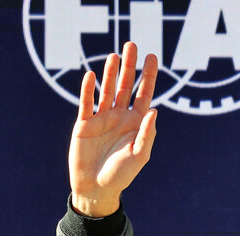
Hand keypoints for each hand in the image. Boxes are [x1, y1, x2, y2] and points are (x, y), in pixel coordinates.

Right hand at [70, 42, 158, 217]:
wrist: (96, 187)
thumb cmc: (121, 174)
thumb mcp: (139, 155)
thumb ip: (146, 133)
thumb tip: (155, 110)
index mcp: (136, 123)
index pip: (144, 94)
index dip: (148, 76)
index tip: (152, 57)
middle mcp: (120, 116)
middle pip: (126, 86)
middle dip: (129, 66)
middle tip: (132, 44)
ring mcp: (102, 118)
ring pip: (107, 89)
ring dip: (110, 72)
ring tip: (115, 55)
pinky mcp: (84, 123)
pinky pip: (86, 102)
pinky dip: (88, 89)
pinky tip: (92, 76)